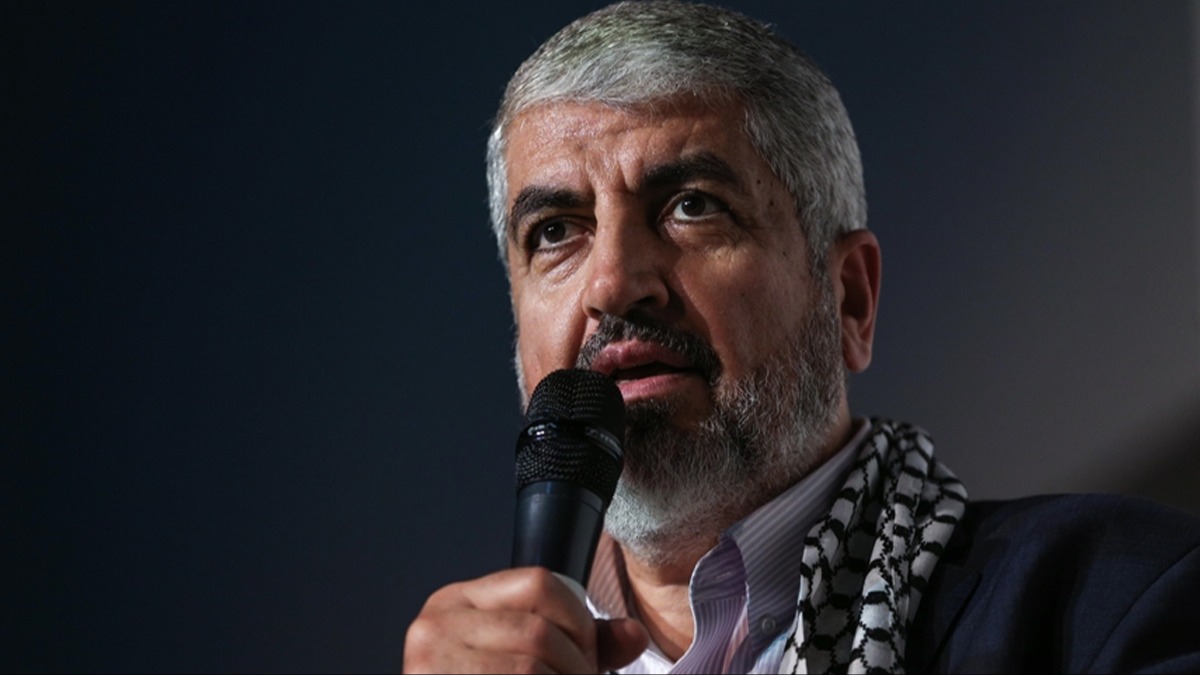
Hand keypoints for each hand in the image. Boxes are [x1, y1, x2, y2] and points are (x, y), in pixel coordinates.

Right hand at [403, 567, 648, 673]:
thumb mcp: (523, 656)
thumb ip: (579, 644)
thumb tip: (635, 636)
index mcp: (458, 602)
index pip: (538, 582)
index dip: (578, 620)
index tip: (585, 654)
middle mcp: (436, 626)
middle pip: (538, 632)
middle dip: (577, 666)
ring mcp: (431, 664)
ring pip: (529, 669)